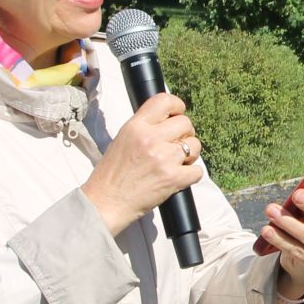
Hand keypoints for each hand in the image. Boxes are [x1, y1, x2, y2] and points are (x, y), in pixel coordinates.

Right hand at [80, 92, 204, 232]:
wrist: (106, 203)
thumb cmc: (112, 175)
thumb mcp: (122, 140)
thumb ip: (143, 128)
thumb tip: (167, 120)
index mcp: (135, 127)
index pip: (164, 100)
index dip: (177, 106)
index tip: (177, 114)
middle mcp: (150, 139)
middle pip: (185, 123)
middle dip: (185, 133)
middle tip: (176, 144)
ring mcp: (163, 158)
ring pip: (194, 145)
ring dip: (190, 154)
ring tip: (176, 162)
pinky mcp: (173, 178)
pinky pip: (197, 170)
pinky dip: (191, 175)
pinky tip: (178, 177)